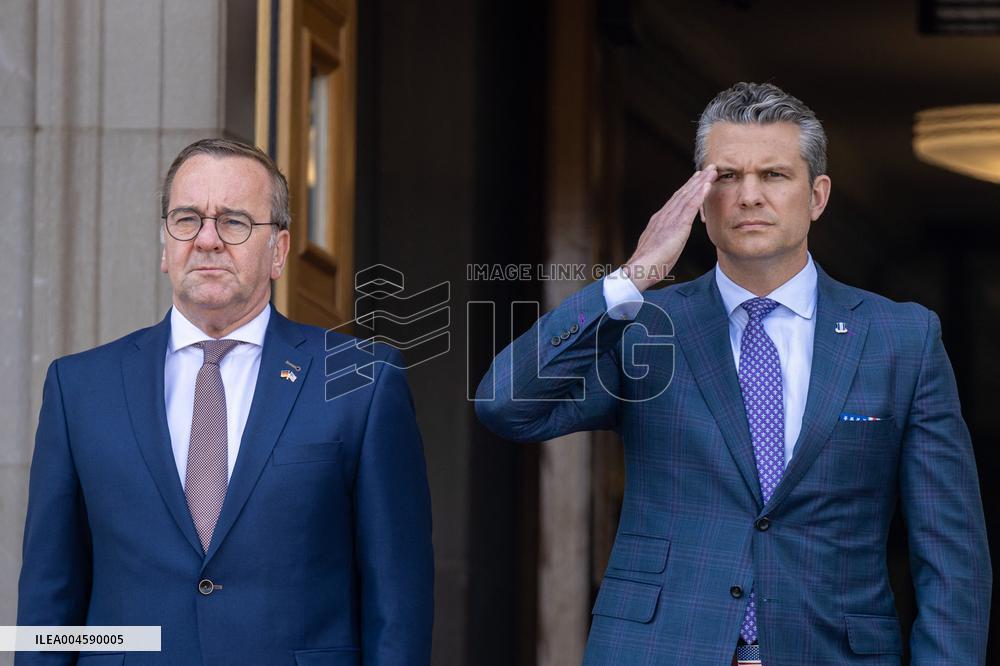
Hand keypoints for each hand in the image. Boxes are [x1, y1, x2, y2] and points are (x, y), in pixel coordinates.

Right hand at [622, 166, 716, 291]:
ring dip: (701, 182)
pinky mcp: (677, 225)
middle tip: (708, 168)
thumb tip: (666, 239)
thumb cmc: (648, 264)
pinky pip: (690, 206)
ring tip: (712, 171)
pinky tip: (707, 185)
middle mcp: (664, 215)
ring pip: (688, 195)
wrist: (641, 268)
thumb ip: (663, 239)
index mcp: (659, 220)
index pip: (676, 200)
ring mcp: (670, 219)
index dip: (687, 188)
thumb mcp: (657, 248)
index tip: (697, 178)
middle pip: (683, 193)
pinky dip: (699, 194)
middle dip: (696, 180)